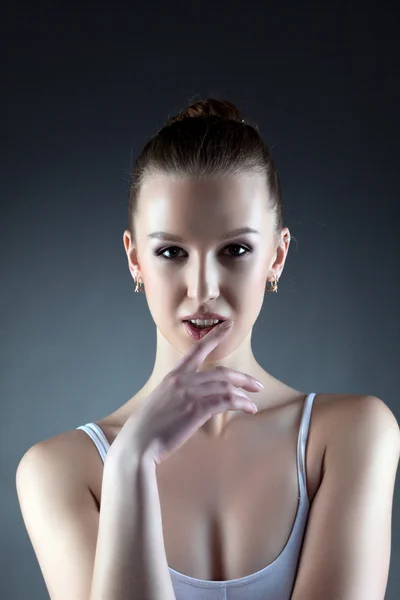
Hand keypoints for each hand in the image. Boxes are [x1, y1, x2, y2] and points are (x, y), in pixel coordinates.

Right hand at [111, 320, 261, 466]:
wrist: (138, 444)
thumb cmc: (146, 429)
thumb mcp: (160, 402)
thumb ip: (177, 395)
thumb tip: (192, 400)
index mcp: (173, 376)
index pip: (197, 350)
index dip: (215, 336)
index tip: (228, 326)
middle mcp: (183, 380)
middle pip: (221, 372)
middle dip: (242, 378)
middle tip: (255, 385)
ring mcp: (190, 393)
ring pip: (226, 386)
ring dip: (244, 394)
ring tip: (253, 403)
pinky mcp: (196, 409)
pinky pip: (226, 401)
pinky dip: (241, 404)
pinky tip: (249, 409)